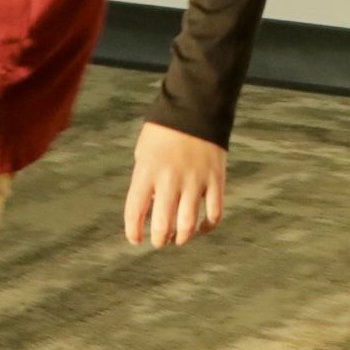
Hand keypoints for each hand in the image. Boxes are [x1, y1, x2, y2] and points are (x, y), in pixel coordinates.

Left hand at [124, 124, 229, 249]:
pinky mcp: (215, 180)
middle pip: (163, 224)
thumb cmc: (164, 131)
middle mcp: (170, 180)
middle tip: (160, 241)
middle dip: (159, 239)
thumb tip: (152, 205)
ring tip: (178, 239)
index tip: (135, 239)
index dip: (134, 231)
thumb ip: (145, 179)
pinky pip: (214, 213)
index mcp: (147, 171)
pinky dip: (208, 226)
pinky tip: (202, 228)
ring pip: (188, 224)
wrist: (196, 107)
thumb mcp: (144, 152)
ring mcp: (195, 181)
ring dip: (182, 237)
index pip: (135, 210)